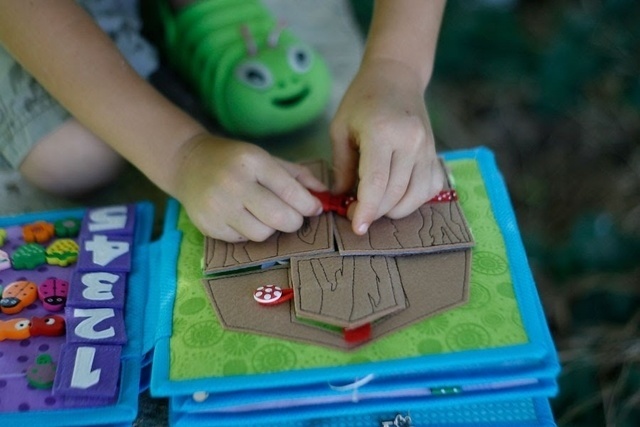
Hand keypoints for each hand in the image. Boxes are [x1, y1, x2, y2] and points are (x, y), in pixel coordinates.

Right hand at [174, 134, 325, 241]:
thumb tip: (325, 195)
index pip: (291, 192)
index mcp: (253, 162)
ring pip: (263, 234)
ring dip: (272, 229)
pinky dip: (250, 233)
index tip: (314, 208)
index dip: (309, 206)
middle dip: (294, 221)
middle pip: (280, 218)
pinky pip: (243, 241)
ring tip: (265, 216)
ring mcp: (218, 207)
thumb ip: (298, 176)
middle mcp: (234, 183)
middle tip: (293, 217)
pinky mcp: (208, 225)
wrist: (189, 163)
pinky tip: (244, 219)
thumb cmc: (236, 161)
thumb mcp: (266, 158)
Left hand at [330, 58, 443, 234]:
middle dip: (375, 213)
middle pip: (395, 194)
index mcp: (382, 132)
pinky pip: (430, 188)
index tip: (356, 228)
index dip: (366, 211)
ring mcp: (427, 148)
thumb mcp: (341, 129)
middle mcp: (410, 142)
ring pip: (415, 197)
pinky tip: (397, 197)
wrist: (396, 75)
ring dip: (393, 210)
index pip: (377, 183)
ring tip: (375, 206)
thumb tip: (342, 200)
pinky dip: (414, 200)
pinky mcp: (435, 153)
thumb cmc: (362, 100)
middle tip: (356, 214)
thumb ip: (342, 167)